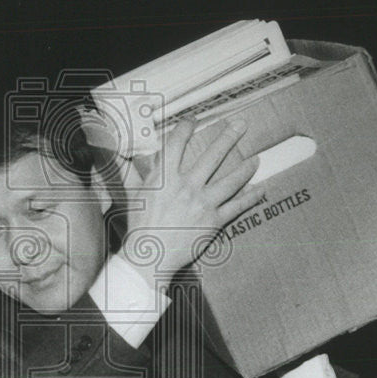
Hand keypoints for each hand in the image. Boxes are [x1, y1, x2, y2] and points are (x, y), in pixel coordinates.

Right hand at [122, 119, 260, 286]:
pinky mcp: (214, 221)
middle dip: (229, 137)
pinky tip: (260, 190)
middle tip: (241, 124)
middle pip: (212, 155)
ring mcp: (203, 203)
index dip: (186, 128)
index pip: (178, 143)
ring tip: (257, 158)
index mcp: (165, 177)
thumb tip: (116, 153)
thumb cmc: (138, 226)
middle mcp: (187, 186)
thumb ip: (127, 171)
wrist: (149, 256)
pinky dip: (250, 198)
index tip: (193, 121)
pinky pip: (237, 207)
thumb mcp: (130, 193)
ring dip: (246, 167)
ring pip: (230, 180)